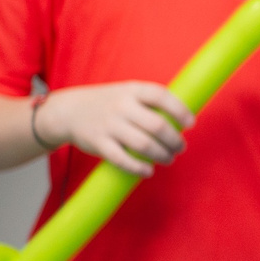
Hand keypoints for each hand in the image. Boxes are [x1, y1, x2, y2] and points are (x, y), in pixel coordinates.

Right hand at [37, 82, 193, 176]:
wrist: (68, 110)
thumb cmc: (108, 103)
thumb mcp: (127, 93)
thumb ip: (150, 103)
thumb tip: (183, 121)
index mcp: (132, 90)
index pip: (161, 96)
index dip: (180, 110)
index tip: (191, 123)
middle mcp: (121, 106)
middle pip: (157, 126)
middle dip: (174, 140)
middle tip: (180, 147)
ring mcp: (109, 125)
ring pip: (144, 145)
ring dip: (162, 155)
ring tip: (169, 158)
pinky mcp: (99, 143)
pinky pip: (123, 159)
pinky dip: (139, 168)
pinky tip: (148, 170)